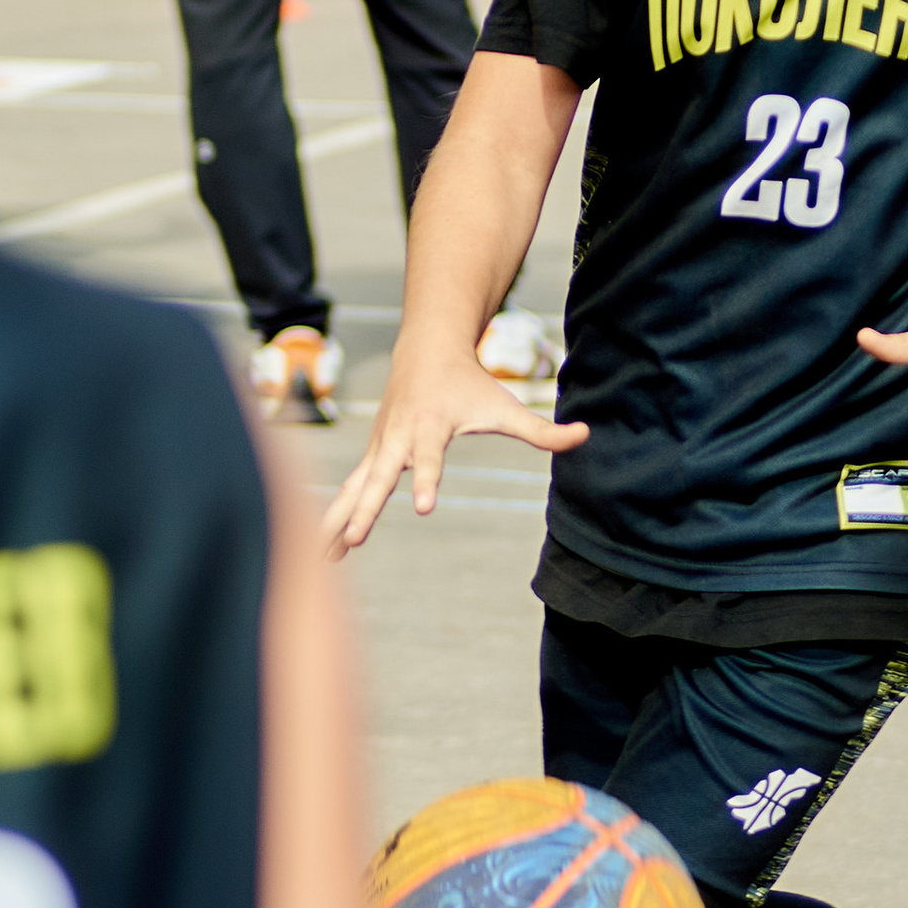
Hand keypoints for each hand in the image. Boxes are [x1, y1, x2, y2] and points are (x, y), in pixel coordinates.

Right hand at [319, 342, 585, 556]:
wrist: (425, 351)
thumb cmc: (470, 383)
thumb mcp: (505, 406)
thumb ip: (543, 429)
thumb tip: (585, 435)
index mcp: (431, 427)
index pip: (429, 459)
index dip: (426, 481)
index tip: (421, 508)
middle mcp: (398, 438)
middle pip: (379, 478)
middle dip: (365, 509)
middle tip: (355, 538)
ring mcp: (380, 447)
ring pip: (353, 487)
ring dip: (336, 519)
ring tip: (322, 556)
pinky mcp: (371, 455)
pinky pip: (349, 490)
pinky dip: (334, 516)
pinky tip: (325, 550)